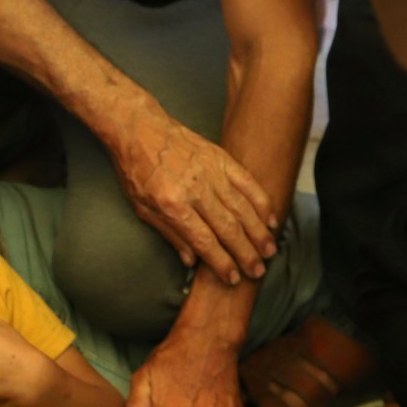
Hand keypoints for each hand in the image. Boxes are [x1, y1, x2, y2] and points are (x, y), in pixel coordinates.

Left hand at [107, 118, 276, 284]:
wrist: (139, 129)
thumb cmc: (136, 170)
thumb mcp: (142, 209)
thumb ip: (170, 235)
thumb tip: (192, 261)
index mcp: (173, 205)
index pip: (205, 241)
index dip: (222, 263)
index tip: (234, 278)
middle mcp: (196, 190)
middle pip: (228, 228)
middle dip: (246, 254)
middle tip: (258, 271)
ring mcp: (211, 172)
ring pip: (242, 208)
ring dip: (259, 232)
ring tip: (270, 251)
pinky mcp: (221, 158)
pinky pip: (247, 183)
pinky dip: (261, 201)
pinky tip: (270, 218)